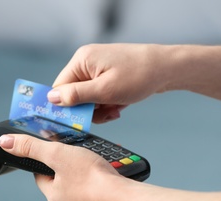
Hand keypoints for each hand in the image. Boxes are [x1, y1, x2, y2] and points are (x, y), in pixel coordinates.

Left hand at [0, 134, 133, 200]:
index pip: (42, 176)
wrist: (123, 199)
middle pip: (63, 183)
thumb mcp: (57, 153)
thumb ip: (32, 147)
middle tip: (79, 157)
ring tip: (97, 164)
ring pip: (83, 190)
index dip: (45, 162)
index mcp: (54, 195)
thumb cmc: (92, 179)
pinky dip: (103, 186)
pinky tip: (109, 177)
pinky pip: (101, 196)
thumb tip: (7, 142)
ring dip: (87, 178)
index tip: (51, 154)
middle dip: (70, 169)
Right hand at [48, 44, 168, 122]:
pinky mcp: (108, 75)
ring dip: (100, 109)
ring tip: (115, 109)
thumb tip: (51, 98)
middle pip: (74, 94)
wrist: (169, 68)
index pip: (59, 88)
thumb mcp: (104, 90)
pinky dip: (108, 103)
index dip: (66, 106)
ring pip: (87, 98)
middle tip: (104, 114)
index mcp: (82, 60)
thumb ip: (75, 96)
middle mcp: (87, 62)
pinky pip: (99, 94)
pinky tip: (119, 105)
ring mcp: (98, 68)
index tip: (75, 120)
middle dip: (88, 109)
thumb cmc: (139, 75)